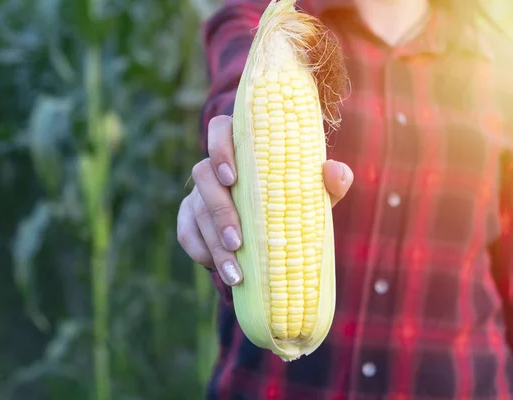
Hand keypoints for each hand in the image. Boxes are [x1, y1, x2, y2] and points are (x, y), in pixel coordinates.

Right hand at [177, 115, 353, 286]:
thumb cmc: (297, 198)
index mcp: (244, 146)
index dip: (220, 148)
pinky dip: (201, 251)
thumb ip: (331, 181)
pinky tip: (220, 269)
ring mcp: (199, 190)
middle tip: (237, 241)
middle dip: (219, 210)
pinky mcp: (189, 216)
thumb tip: (335, 172)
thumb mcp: (316, 191)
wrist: (278, 227)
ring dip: (213, 242)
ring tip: (235, 273)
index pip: (221, 129)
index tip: (233, 178)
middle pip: (202, 174)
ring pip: (196, 209)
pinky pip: (186, 232)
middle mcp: (216, 165)